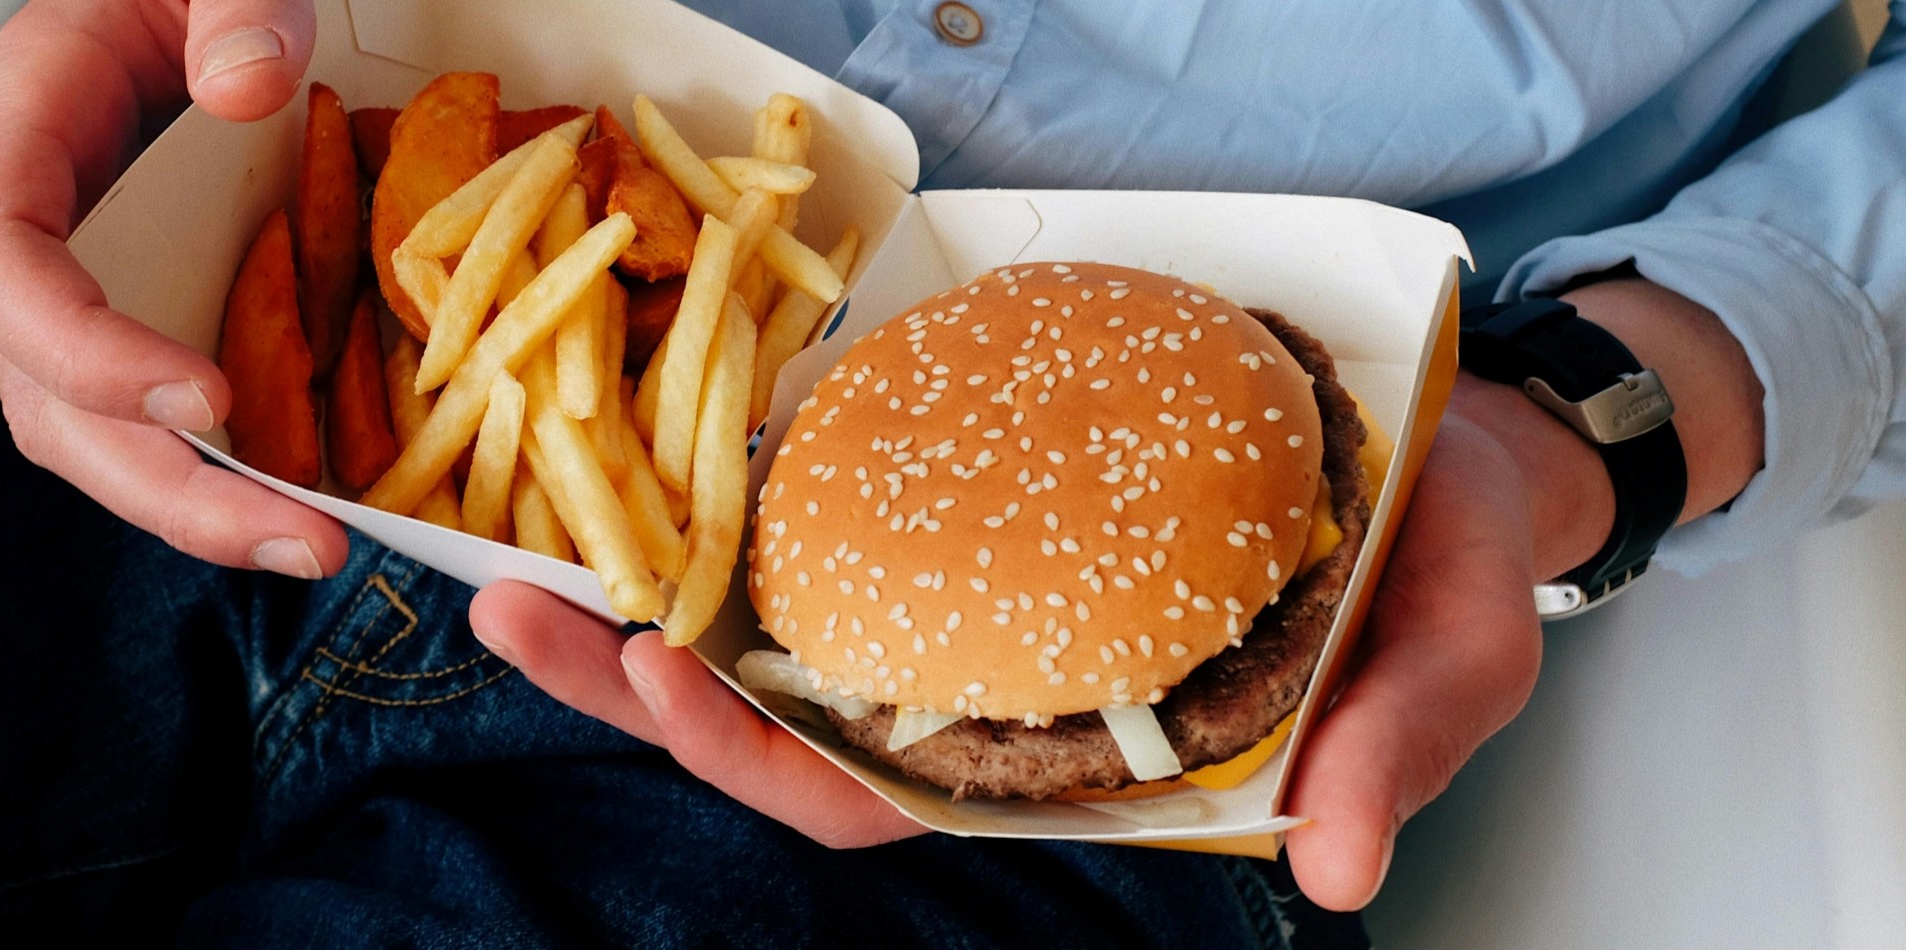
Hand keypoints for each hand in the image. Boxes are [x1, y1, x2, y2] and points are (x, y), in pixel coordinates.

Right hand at [0, 0, 346, 577]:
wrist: (188, 2)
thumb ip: (231, 5)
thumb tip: (246, 86)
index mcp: (22, 134)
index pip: (0, 266)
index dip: (82, 349)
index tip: (202, 399)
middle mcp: (34, 235)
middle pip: (44, 398)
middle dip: (161, 485)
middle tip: (289, 536)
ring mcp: (85, 292)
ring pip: (96, 436)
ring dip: (199, 509)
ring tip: (311, 546)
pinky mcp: (149, 322)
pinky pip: (162, 421)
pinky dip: (231, 475)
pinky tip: (313, 509)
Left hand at [465, 374, 1593, 903]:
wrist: (1454, 455)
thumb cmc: (1435, 571)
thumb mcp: (1443, 665)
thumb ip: (1389, 758)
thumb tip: (1350, 866)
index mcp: (1075, 764)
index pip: (890, 800)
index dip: (771, 767)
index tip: (674, 689)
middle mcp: (999, 698)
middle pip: (788, 724)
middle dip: (646, 688)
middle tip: (521, 616)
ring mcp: (978, 608)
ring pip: (788, 632)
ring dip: (654, 602)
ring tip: (535, 559)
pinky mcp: (976, 511)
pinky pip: (840, 528)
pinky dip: (743, 514)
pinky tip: (655, 474)